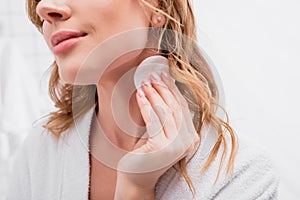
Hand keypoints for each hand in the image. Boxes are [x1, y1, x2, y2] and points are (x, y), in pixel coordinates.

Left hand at [114, 71, 198, 198]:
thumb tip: (162, 91)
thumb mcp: (159, 133)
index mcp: (190, 138)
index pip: (183, 108)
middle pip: (176, 108)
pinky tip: (140, 95)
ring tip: (144, 84)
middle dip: (164, 89)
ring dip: (154, 95)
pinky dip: (146, 105)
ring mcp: (175, 145)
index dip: (174, 91)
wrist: (135, 178)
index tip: (165, 76)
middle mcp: (187, 142)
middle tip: (153, 75)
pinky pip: (154, 119)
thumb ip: (164, 117)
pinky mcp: (161, 146)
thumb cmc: (146, 155)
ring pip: (166, 112)